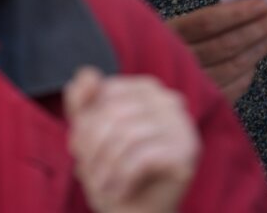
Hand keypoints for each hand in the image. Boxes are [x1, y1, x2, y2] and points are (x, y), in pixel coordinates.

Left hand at [64, 67, 199, 212]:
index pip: (106, 92)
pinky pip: (142, 158)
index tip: (79, 151)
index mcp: (147, 88)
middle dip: (92, 147)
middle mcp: (169, 99)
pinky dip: (122, 180)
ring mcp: (182, 124)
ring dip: (105, 167)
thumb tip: (86, 74)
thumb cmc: (114, 175)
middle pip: (114, 113)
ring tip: (100, 187)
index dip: (85, 124)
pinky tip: (119, 193)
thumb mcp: (90, 137)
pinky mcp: (187, 151)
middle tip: (86, 174)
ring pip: (126, 136)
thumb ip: (82, 103)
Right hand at [167, 0, 266, 102]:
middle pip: (228, 44)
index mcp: (170, 34)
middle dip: (260, 27)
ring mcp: (192, 85)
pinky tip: (258, 58)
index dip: (238, 12)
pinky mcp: (204, 104)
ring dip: (261, 46)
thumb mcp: (177, 27)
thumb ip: (206, 19)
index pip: (208, 21)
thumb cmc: (169, 45)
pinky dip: (249, 72)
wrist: (145, 92)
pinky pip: (234, 87)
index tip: (264, 3)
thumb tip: (249, 6)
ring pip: (235, 66)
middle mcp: (179, 61)